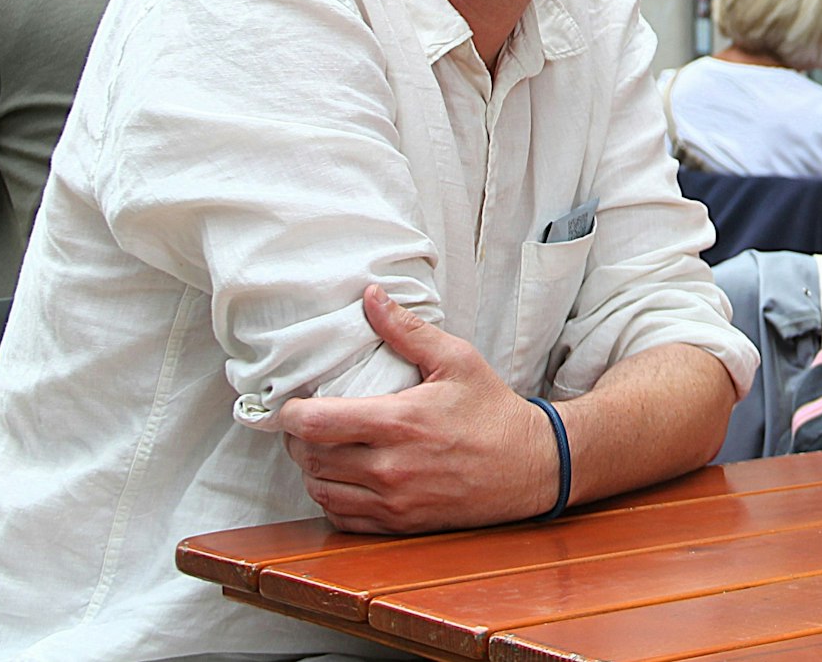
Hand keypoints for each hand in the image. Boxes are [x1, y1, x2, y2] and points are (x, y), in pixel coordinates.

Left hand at [279, 285, 554, 532]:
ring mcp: (395, 501)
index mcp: (400, 421)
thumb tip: (370, 297)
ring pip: (320, 490)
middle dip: (299, 439)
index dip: (289, 413)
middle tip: (308, 423)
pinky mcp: (402, 524)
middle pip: (310, 458)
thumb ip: (408, 330)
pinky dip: (332, 498)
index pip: (315, 423)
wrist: (532, 466)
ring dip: (312, 470)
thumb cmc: (494, 411)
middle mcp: (392, 467)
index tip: (293, 404)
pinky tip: (344, 479)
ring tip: (324, 449)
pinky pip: (343, 518)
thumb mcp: (457, 360)